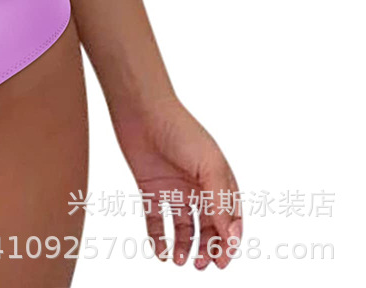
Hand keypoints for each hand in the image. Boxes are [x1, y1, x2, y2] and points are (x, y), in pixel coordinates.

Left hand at [111, 96, 240, 269]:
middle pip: (208, 227)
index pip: (229, 219)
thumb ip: (220, 202)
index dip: (228, 241)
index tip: (223, 260)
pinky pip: (156, 219)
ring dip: (184, 246)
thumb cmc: (180, 130)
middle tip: (202, 265)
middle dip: (207, 248)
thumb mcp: (208, 166)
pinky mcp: (150, 188)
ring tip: (180, 260)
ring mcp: (174, 188)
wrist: (141, 110)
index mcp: (218, 181)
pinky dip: (158, 237)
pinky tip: (160, 252)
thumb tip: (232, 237)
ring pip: (183, 227)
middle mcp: (197, 187)